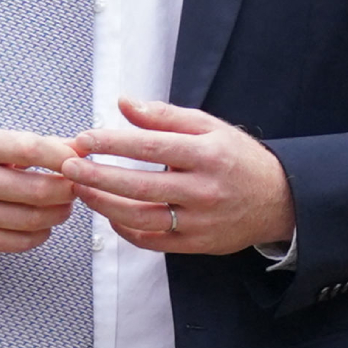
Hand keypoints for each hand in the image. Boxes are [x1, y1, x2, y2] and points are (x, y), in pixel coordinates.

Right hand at [0, 127, 79, 253]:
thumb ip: (28, 146)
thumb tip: (75, 148)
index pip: (28, 149)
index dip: (61, 157)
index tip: (77, 161)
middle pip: (36, 189)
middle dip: (66, 190)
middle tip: (76, 188)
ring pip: (32, 219)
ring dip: (58, 214)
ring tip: (63, 207)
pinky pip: (18, 242)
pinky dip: (40, 234)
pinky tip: (42, 225)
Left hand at [61, 98, 295, 254]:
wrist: (279, 200)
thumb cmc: (236, 158)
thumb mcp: (208, 127)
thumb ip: (163, 116)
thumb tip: (122, 103)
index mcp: (207, 155)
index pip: (151, 148)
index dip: (113, 143)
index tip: (83, 139)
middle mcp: (204, 190)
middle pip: (141, 187)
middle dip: (98, 177)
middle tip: (68, 167)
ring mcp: (201, 221)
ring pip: (142, 218)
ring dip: (104, 205)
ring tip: (80, 189)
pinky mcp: (198, 245)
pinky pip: (153, 240)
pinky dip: (125, 229)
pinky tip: (108, 213)